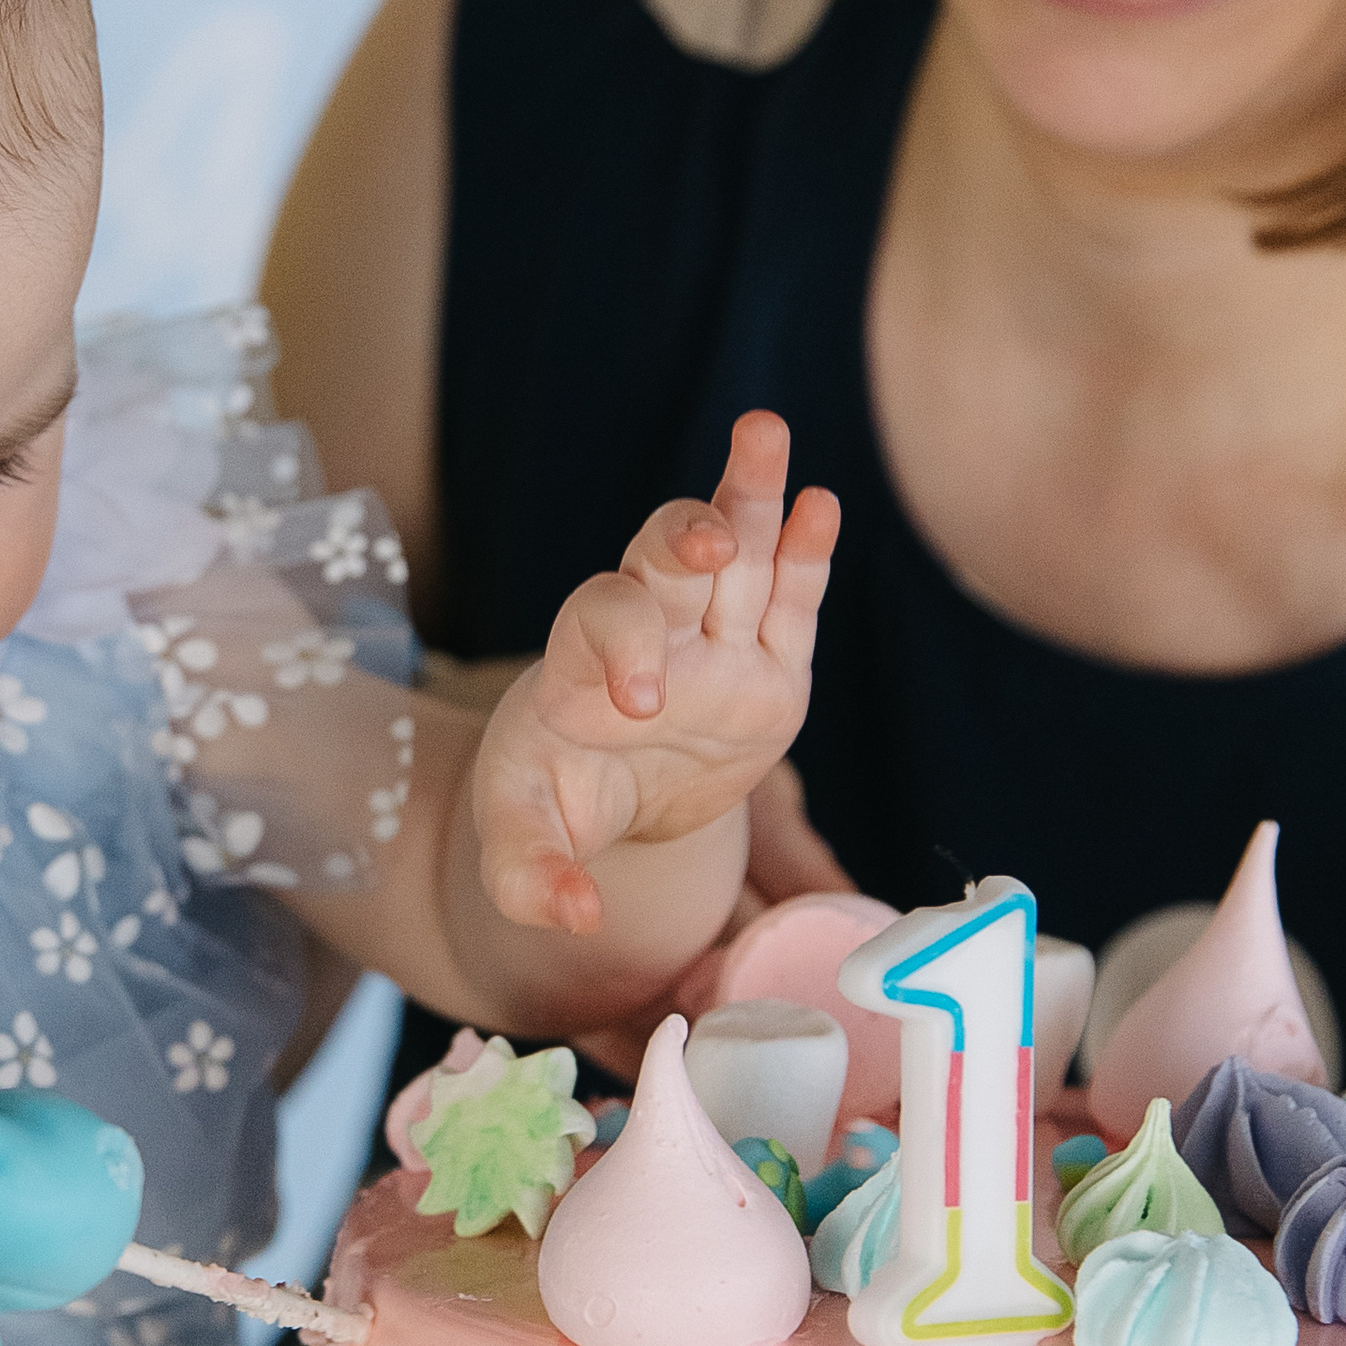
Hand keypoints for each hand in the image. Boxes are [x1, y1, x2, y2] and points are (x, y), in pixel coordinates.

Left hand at [473, 411, 838, 932]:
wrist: (609, 797)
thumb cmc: (556, 802)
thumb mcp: (523, 841)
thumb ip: (531, 875)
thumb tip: (573, 915)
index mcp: (579, 665)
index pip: (602, 627)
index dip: (624, 648)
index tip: (639, 706)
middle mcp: (649, 635)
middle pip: (663, 559)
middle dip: (687, 536)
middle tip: (708, 541)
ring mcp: (713, 645)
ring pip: (736, 554)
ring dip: (748, 493)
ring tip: (764, 431)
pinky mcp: (768, 666)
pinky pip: (790, 603)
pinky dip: (806, 554)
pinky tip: (822, 505)